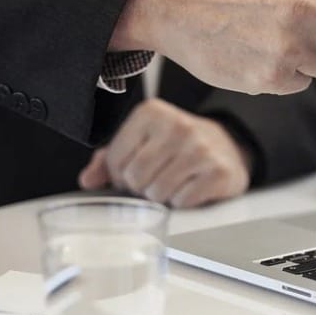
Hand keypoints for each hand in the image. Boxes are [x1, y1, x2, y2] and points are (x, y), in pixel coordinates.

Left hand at [78, 99, 251, 208]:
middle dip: (142, 187)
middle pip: (136, 178)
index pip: (115, 160)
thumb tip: (88, 180)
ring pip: (158, 193)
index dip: (121, 174)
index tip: (137, 169)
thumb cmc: (176, 147)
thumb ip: (109, 158)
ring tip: (174, 182)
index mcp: (151, 112)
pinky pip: (183, 201)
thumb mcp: (142, 142)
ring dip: (162, 197)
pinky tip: (192, 187)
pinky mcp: (220, 171)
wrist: (227, 147)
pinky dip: (183, 202)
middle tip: (156, 179)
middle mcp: (178, 125)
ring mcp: (201, 148)